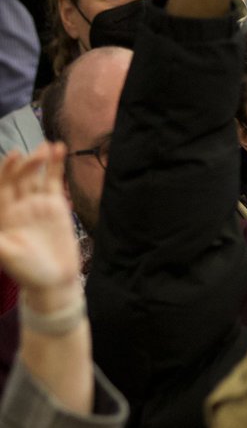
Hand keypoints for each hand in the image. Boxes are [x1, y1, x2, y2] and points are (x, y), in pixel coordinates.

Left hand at [0, 144, 81, 311]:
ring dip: (42, 160)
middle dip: (28, 164)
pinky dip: (57, 167)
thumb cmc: (26, 270)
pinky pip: (54, 182)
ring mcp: (37, 204)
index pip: (2, 186)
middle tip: (38, 153)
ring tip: (50, 147)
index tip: (14, 155)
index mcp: (3, 214)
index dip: (7, 170)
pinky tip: (60, 151)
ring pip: (37, 176)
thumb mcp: (5, 253)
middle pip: (20, 178)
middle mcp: (18, 205)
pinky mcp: (56, 205)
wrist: (54, 280)